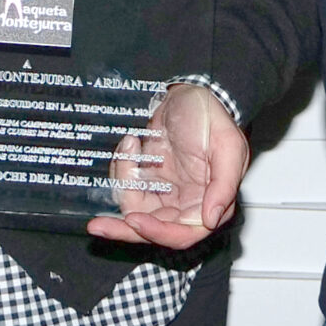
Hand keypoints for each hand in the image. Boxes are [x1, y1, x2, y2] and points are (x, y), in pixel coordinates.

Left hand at [87, 82, 248, 247]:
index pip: (182, 234)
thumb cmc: (212, 116)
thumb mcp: (227, 146)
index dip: (157, 233)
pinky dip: (122, 172)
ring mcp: (165, 194)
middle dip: (124, 228)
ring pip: (134, 210)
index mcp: (209, 203)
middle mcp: (186, 204)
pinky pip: (127, 188)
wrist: (190, 91)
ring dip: (123, 185)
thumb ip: (223, 186)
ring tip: (128, 151)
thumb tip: (211, 220)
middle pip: (152, 230)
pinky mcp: (147, 181)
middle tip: (98, 226)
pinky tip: (129, 147)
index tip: (134, 220)